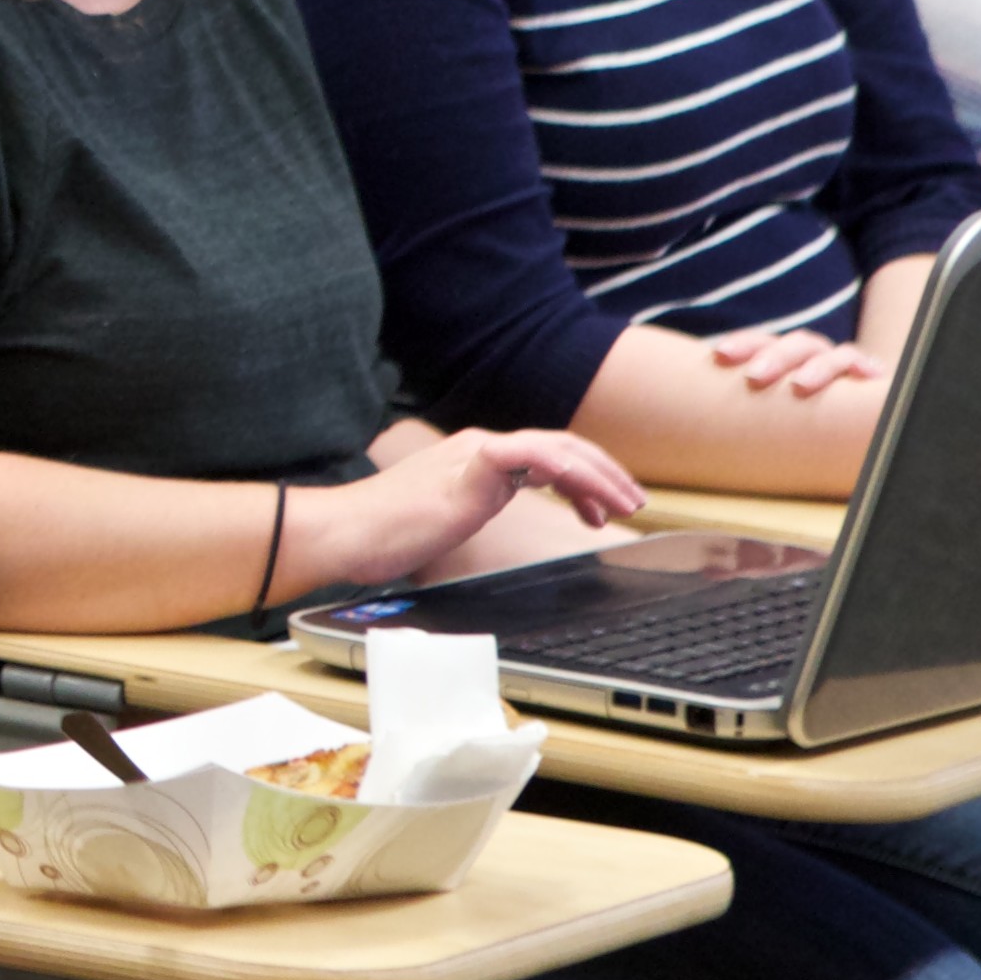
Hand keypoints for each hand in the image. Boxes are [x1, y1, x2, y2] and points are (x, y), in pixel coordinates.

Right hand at [325, 427, 644, 584]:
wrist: (347, 530)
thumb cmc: (384, 532)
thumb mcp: (444, 518)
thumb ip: (472, 508)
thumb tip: (485, 520)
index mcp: (475, 459)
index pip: (544, 455)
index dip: (585, 477)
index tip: (604, 508)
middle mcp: (479, 448)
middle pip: (560, 447)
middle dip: (604, 473)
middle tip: (633, 502)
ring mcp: (475, 455)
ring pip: (555, 448)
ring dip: (597, 475)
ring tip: (623, 504)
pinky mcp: (470, 468)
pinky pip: (527, 454)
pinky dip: (562, 465)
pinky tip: (581, 486)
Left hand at [706, 325, 887, 399]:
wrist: (850, 415)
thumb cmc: (793, 412)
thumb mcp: (765, 408)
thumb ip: (739, 407)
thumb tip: (675, 421)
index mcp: (779, 358)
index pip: (758, 342)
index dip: (741, 344)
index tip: (718, 354)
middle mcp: (806, 355)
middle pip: (789, 344)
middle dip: (771, 356)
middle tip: (753, 376)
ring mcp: (836, 362)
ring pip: (825, 352)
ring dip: (814, 366)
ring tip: (800, 386)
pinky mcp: (864, 372)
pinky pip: (862, 364)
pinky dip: (862, 367)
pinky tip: (867, 376)